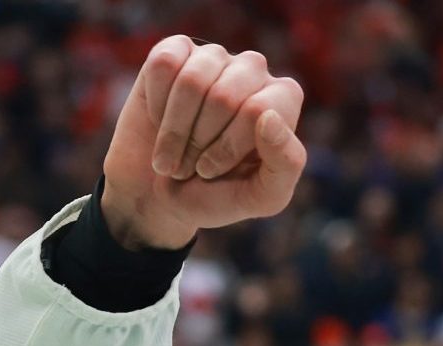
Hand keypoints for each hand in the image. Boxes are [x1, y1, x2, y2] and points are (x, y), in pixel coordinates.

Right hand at [100, 36, 306, 250]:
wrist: (158, 195)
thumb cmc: (218, 196)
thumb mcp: (262, 197)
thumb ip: (286, 163)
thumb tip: (269, 115)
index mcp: (283, 101)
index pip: (257, 110)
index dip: (228, 147)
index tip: (212, 170)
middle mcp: (253, 71)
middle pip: (224, 96)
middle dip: (199, 141)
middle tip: (190, 165)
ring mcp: (215, 57)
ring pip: (192, 80)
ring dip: (174, 129)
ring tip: (174, 151)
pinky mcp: (176, 51)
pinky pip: (164, 64)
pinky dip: (156, 102)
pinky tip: (159, 117)